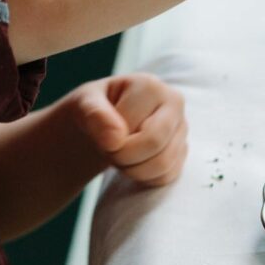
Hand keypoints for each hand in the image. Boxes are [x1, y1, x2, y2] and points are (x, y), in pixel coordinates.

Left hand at [65, 73, 187, 186]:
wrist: (102, 123)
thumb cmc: (94, 110)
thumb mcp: (82, 104)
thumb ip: (94, 115)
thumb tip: (115, 139)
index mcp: (151, 86)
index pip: (134, 125)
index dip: (113, 142)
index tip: (101, 136)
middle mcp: (174, 102)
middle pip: (155, 143)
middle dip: (124, 157)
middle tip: (109, 152)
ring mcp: (181, 127)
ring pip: (163, 165)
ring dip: (133, 170)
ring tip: (120, 156)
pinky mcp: (182, 149)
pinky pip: (167, 176)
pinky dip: (145, 178)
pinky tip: (133, 163)